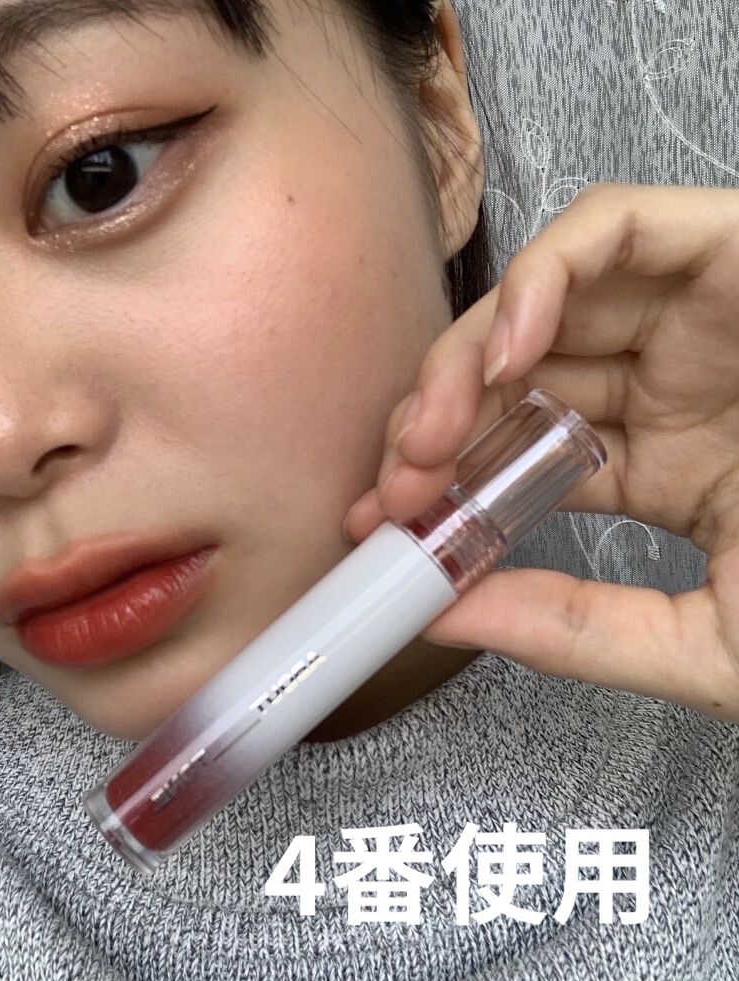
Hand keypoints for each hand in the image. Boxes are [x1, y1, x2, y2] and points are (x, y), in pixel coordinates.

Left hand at [342, 182, 738, 722]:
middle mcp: (669, 383)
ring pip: (541, 302)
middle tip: (392, 480)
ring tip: (428, 430)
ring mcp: (699, 317)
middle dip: (434, 419)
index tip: (381, 524)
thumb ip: (576, 633)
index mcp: (660, 467)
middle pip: (511, 375)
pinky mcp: (735, 252)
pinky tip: (505, 351)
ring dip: (466, 357)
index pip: (513, 457)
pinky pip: (612, 228)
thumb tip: (447, 617)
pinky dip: (542, 276)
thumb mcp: (709, 646)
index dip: (439, 484)